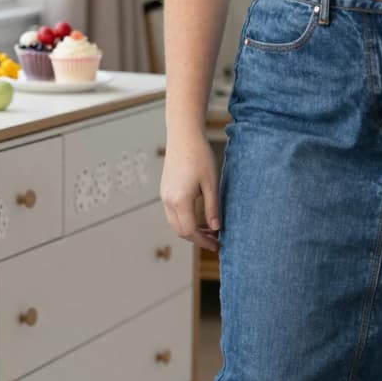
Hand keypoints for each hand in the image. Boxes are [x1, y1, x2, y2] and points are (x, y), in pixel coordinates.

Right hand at [159, 132, 220, 246]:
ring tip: (209, 230)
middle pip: (180, 230)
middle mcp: (168, 200)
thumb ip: (212, 208)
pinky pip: (172, 213)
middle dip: (197, 238)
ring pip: (175, 223)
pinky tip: (199, 217)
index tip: (217, 244)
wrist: (184, 136)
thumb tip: (216, 228)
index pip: (190, 231)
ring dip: (190, 230)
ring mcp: (164, 195)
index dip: (204, 241)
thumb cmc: (200, 156)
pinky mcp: (165, 190)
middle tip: (215, 240)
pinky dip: (184, 220)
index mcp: (180, 200)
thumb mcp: (211, 184)